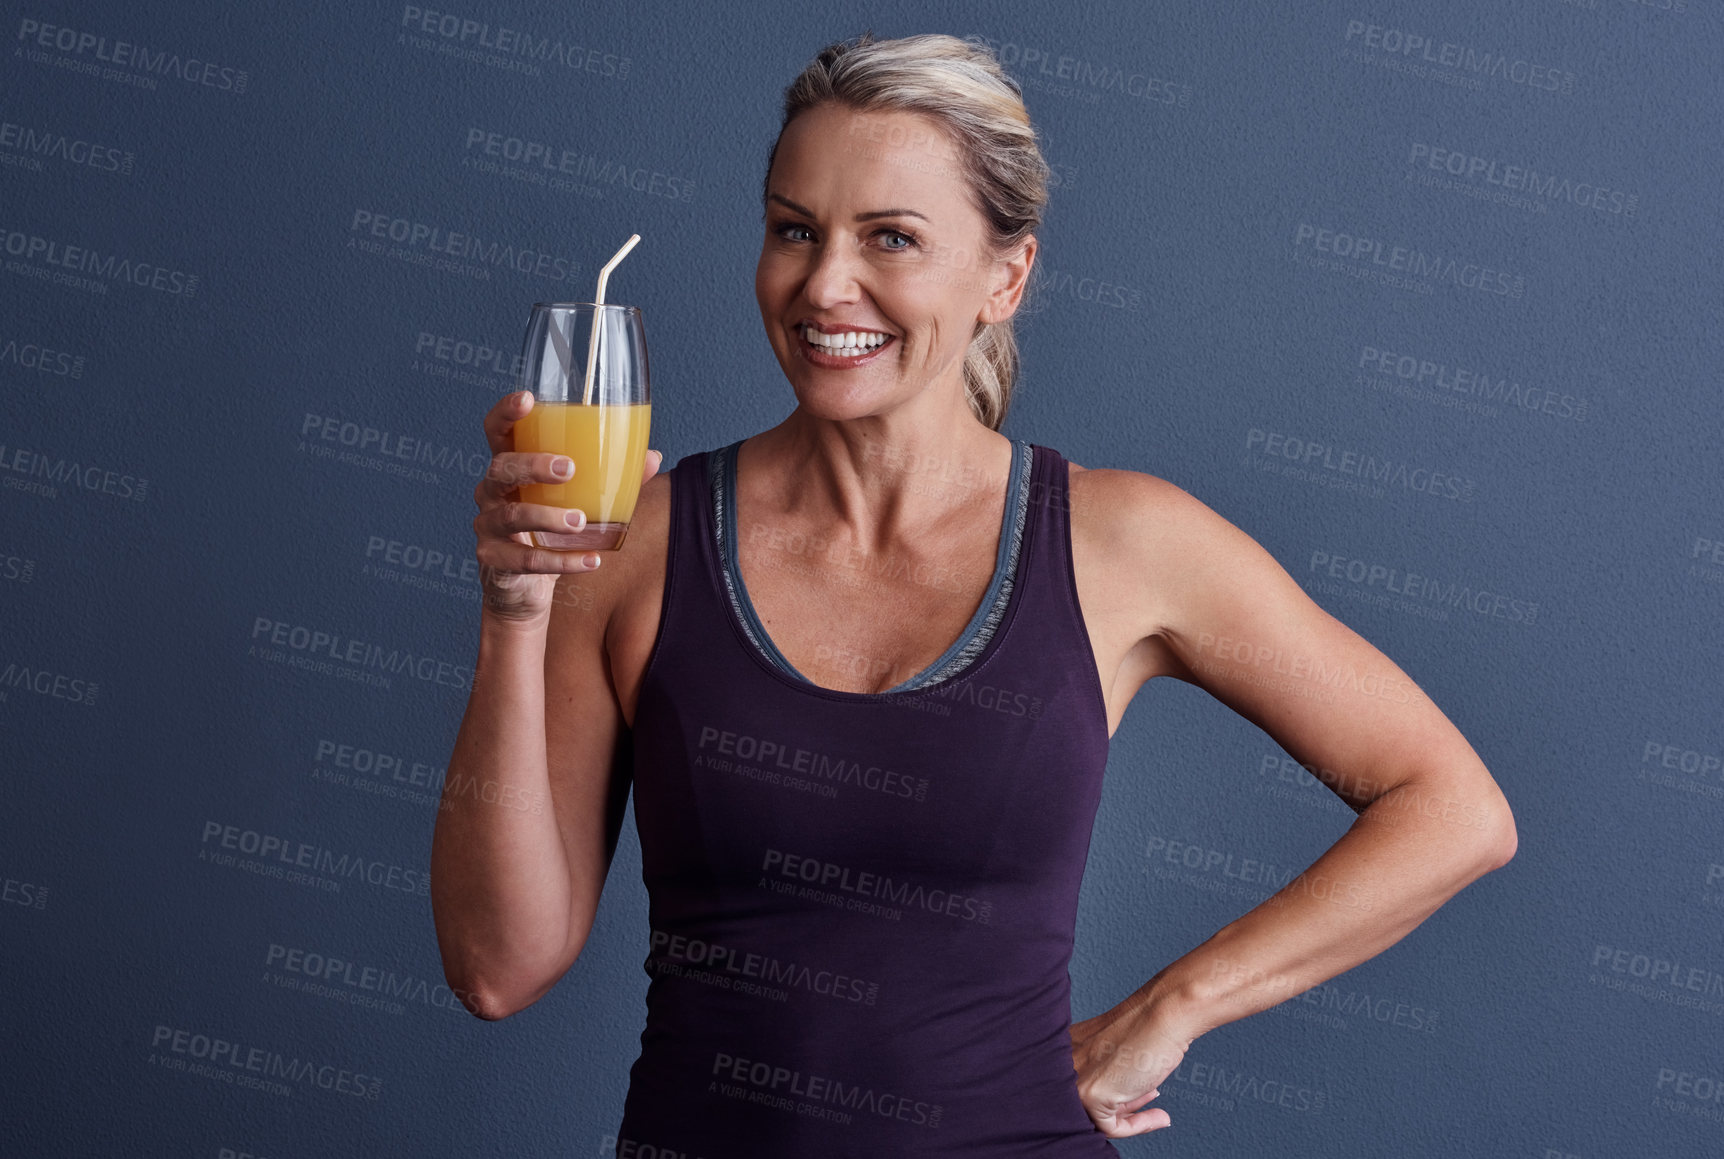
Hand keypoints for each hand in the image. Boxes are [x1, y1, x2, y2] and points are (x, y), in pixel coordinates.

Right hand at [473, 390, 661, 624]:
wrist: (524, 588)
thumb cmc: (549, 531)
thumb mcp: (578, 501)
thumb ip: (610, 477)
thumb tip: (652, 457)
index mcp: (511, 467)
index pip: (497, 431)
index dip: (507, 413)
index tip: (528, 399)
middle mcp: (492, 492)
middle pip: (501, 468)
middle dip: (533, 465)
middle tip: (569, 468)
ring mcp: (489, 527)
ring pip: (512, 515)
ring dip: (548, 516)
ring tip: (580, 521)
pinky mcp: (495, 561)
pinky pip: (527, 561)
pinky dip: (562, 561)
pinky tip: (591, 561)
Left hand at [1070, 999, 1195, 1136]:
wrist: (1163, 1013)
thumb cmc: (1147, 1028)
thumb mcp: (1113, 1055)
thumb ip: (1103, 1076)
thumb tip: (1111, 1109)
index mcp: (1063, 1049)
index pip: (1079, 1088)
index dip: (1112, 1095)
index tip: (1137, 1095)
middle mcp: (1059, 1063)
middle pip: (1085, 1105)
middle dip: (1121, 1106)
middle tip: (1147, 1097)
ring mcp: (1072, 1079)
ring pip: (1095, 1119)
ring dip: (1130, 1116)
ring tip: (1157, 1109)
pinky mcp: (1089, 1095)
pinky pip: (1110, 1127)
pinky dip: (1138, 1126)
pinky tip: (1160, 1116)